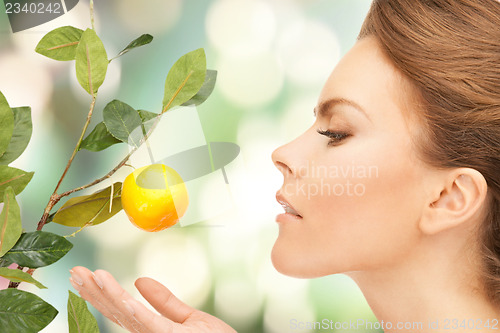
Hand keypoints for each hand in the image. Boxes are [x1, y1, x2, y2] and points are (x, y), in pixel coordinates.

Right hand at [69, 266, 235, 332]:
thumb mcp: (188, 319)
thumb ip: (165, 302)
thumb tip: (140, 280)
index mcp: (151, 328)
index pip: (121, 309)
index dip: (101, 293)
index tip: (86, 275)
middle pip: (116, 312)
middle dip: (94, 293)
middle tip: (74, 272)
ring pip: (127, 315)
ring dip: (107, 295)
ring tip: (89, 276)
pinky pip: (148, 322)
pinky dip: (131, 307)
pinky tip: (118, 293)